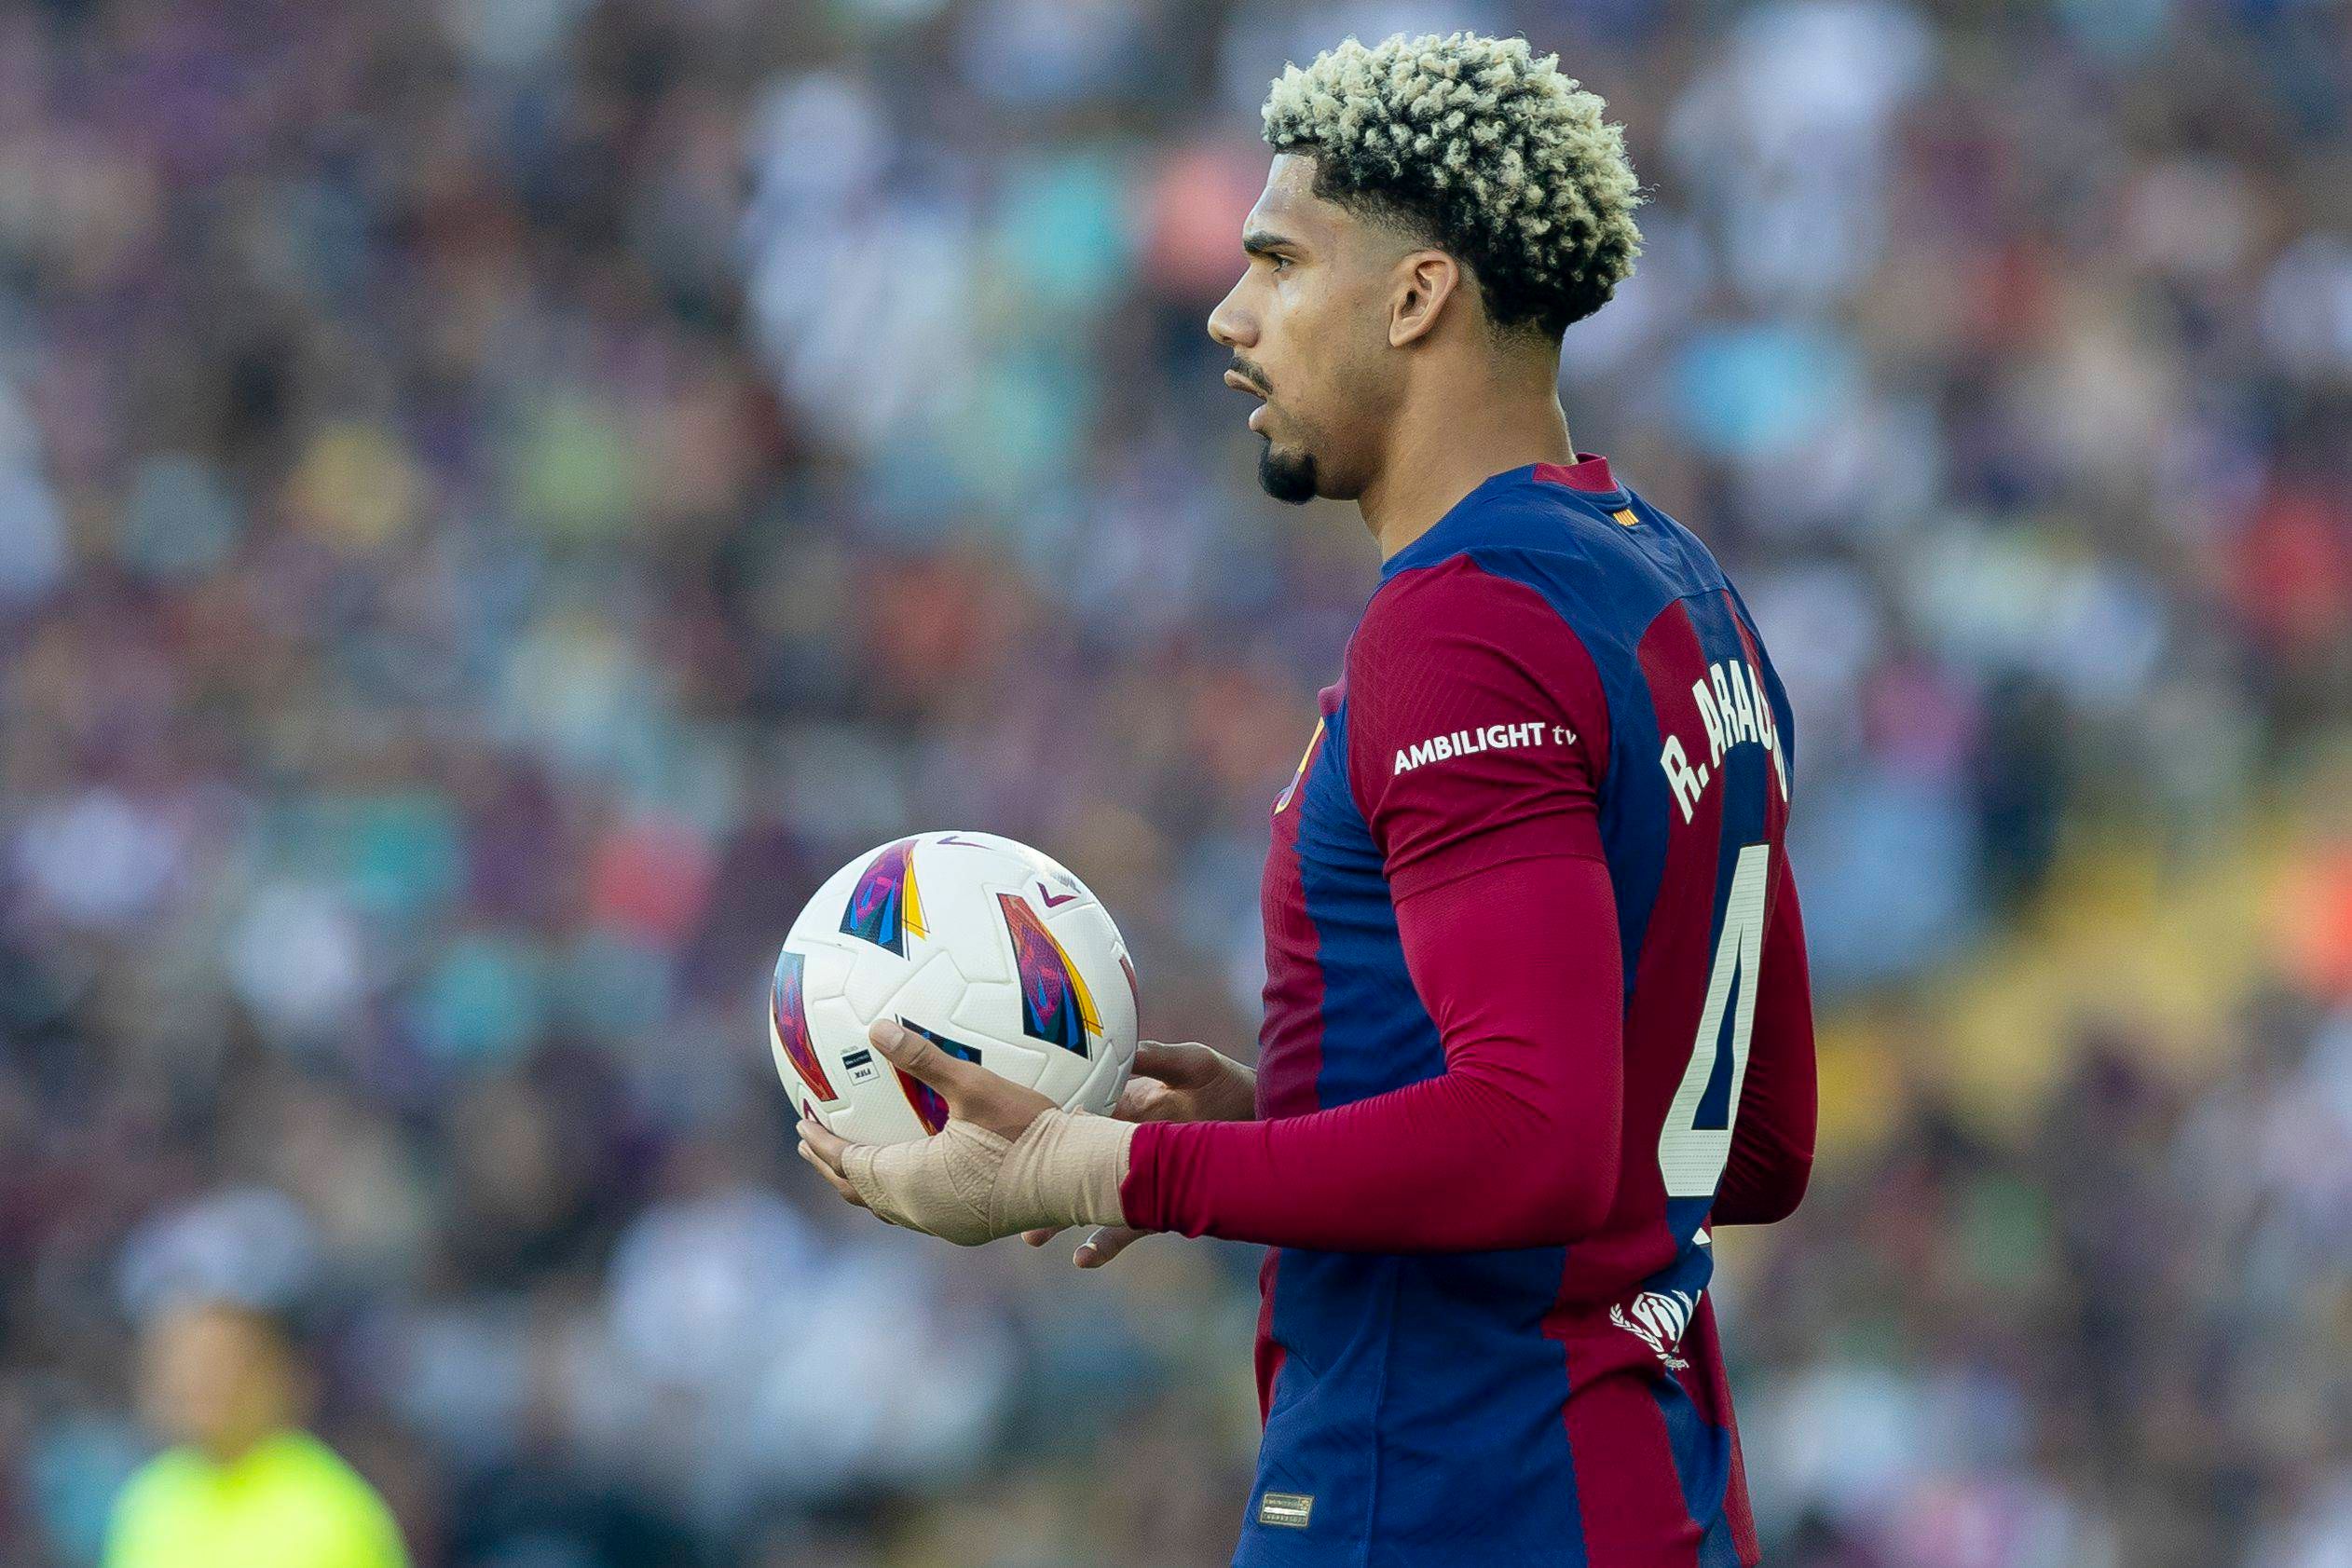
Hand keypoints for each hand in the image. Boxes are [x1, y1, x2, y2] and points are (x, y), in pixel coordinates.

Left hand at [798, 1018, 1131, 1244]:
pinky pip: (915, 1210)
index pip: (848, 1162)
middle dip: (831, 1164)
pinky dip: (895, 1190)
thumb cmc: (1027, 1130)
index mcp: (911, 1181)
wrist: (1076, 1175)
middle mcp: (921, 1211)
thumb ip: (923, 1058)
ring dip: (862, 1181)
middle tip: (811, 1141)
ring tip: (850, 1159)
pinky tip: (909, 1173)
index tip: (802, 1122)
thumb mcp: (974, 1086)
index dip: (822, 1142)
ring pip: (887, 1206)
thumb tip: (876, 1028)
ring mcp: (945, 1225)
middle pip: (859, 1190)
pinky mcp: (969, 1226)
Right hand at [1024, 1039, 1256, 1267]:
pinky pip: (1125, 1228)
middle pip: (1068, 1167)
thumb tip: (1121, 1045)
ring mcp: (1135, 1180)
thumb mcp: (1190, 1064)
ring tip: (1031, 1237)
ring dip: (1059, 1221)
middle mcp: (1118, 1149)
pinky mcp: (1158, 1206)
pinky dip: (1103, 1243)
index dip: (1041, 1129)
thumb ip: (1156, 1058)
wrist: (1262, 1118)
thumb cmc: (1225, 1083)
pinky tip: (1083, 1257)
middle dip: (1036, 1182)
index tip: (1009, 1136)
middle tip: (1002, 1194)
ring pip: (1086, 1203)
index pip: (1070, 1120)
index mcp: (1118, 1111)